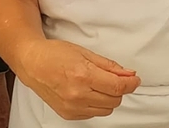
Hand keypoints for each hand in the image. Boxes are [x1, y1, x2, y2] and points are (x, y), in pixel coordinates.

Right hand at [17, 40, 140, 119]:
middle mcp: (78, 95)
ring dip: (108, 98)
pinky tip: (88, 92)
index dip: (131, 84)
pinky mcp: (68, 114)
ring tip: (98, 84)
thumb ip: (109, 66)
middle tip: (115, 79)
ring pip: (106, 110)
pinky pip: (93, 114)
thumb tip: (128, 74)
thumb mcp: (85, 53)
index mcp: (83, 75)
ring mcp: (72, 107)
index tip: (135, 80)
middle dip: (119, 89)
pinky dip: (96, 104)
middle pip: (114, 100)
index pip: (118, 87)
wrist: (33, 64)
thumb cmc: (55, 54)